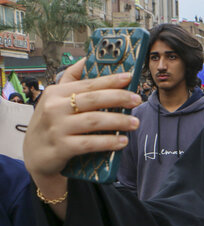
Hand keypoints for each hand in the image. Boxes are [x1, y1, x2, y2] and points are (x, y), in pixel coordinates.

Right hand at [24, 59, 140, 178]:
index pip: (88, 84)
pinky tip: (123, 141)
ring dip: (118, 121)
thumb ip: (70, 81)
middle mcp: (54, 108)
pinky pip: (90, 143)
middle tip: (137, 100)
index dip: (110, 80)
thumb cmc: (51, 125)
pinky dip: (108, 142)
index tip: (130, 77)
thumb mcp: (54, 101)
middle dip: (119, 98)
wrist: (34, 156)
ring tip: (135, 122)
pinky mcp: (61, 148)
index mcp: (55, 93)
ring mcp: (57, 128)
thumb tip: (86, 59)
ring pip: (94, 121)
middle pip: (93, 100)